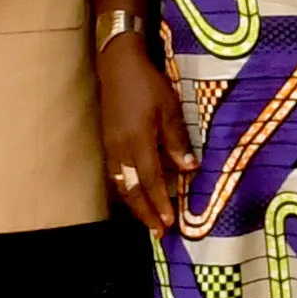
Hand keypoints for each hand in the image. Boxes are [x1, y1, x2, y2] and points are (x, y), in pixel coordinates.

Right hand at [94, 31, 190, 231]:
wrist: (117, 66)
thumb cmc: (147, 84)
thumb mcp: (169, 108)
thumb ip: (177, 140)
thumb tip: (189, 168)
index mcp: (138, 141)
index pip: (150, 180)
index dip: (160, 202)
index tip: (169, 223)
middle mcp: (121, 149)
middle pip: (131, 190)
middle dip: (145, 213)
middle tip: (159, 232)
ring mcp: (111, 147)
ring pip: (120, 185)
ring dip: (134, 206)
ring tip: (147, 220)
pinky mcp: (107, 142)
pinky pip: (114, 175)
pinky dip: (124, 191)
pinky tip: (133, 197)